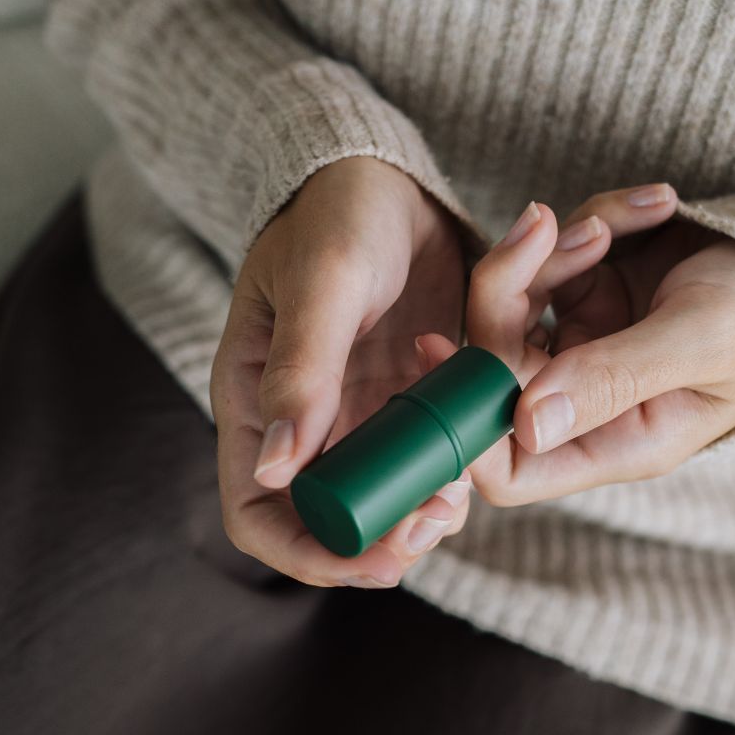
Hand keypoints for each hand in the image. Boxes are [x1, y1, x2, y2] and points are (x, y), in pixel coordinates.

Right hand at [210, 157, 477, 587]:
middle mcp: (302, 426)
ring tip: (464, 480)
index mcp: (253, 405)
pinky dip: (456, 465)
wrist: (387, 176)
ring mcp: (356, 418)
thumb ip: (301, 369)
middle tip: (439, 516)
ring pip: (386, 501)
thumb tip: (277, 468)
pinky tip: (481, 439)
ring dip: (427, 508)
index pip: (260, 516)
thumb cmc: (336, 212)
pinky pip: (429, 460)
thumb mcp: (324, 281)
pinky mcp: (405, 404)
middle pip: (331, 524)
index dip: (313, 553)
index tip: (378, 558)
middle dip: (384, 540)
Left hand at [415, 184, 734, 503]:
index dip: (466, 428)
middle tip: (547, 229)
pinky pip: (551, 253)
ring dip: (556, 246)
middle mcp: (584, 401)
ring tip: (624, 220)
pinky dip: (593, 219)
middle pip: (493, 365)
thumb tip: (527, 422)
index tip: (447, 353)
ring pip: (513, 299)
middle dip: (509, 290)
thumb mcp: (699, 343)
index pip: (508, 467)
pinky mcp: (585, 291)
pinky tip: (652, 209)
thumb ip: (615, 377)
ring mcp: (580, 345)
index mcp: (613, 441)